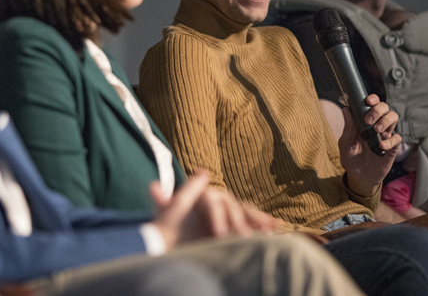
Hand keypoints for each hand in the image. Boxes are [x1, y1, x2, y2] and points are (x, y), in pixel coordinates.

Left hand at [150, 172, 277, 250]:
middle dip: (238, 224)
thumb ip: (162, 200)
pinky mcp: (235, 223)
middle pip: (233, 209)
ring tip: (268, 232)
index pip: (215, 204)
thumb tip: (153, 186)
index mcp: (204, 196)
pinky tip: (274, 229)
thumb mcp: (165, 213)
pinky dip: (263, 224)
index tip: (219, 234)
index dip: (218, 218)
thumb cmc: (169, 225)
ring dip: (256, 222)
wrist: (174, 241)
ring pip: (245, 214)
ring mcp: (228, 213)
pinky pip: (252, 222)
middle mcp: (219, 202)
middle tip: (242, 239)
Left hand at [338, 94, 400, 196]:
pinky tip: (381, 147)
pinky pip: (397, 138)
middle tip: (369, 121)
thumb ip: (348, 128)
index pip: (371, 104)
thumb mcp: (345, 144)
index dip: (372, 99)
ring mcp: (385, 135)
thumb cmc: (351, 159)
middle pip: (384, 107)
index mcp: (363, 122)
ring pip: (393, 117)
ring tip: (377, 130)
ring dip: (386, 121)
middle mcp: (376, 125)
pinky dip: (390, 141)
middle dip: (378, 110)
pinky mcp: (392, 147)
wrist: (360, 177)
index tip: (368, 100)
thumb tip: (345, 109)